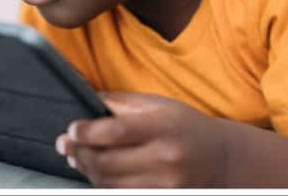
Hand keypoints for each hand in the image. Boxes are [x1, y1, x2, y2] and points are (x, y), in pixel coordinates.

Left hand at [59, 92, 228, 187]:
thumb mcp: (161, 105)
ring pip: (109, 182)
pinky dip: (103, 183)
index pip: (116, 131)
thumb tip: (87, 100)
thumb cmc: (186, 127)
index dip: (86, 132)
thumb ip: (123, 102)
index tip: (71, 129)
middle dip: (79, 153)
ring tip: (78, 157)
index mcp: (164, 127)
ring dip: (87, 170)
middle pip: (106, 161)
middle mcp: (165, 157)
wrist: (221, 158)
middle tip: (66, 145)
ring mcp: (164, 183)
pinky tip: (98, 172)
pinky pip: (121, 194)